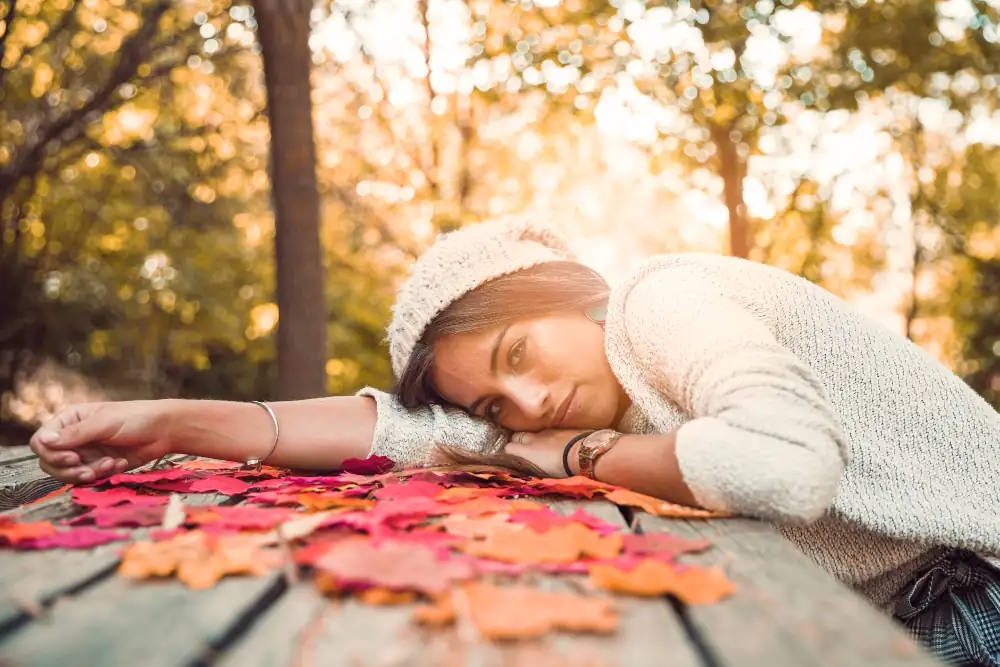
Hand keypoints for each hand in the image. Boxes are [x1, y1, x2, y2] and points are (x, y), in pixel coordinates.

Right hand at [29, 401, 174, 483]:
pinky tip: (119, 463)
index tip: (72, 458)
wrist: (164, 431)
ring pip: (68, 473)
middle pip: (49, 462)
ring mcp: (85, 452)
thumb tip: (43, 441)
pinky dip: (102, 474)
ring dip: (87, 473)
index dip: (51, 453)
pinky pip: (88, 477)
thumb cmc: (136, 418)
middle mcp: (73, 437)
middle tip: (88, 470)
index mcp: (69, 420)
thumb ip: (75, 434)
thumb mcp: (104, 423)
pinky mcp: (98, 465)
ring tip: (109, 464)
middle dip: (68, 469)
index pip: (42, 441)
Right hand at [505, 429, 590, 477]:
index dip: (510, 453)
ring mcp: (546, 431)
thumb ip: (530, 467)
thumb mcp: (543, 473)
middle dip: (518, 442)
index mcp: (527, 452)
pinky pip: (548, 431)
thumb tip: (524, 466)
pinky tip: (555, 443)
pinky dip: (548, 437)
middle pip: (517, 436)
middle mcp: (533, 439)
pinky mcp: (559, 428)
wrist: (583, 453)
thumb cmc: (563, 469)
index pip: (508, 448)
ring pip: (532, 433)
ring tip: (540, 448)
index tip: (513, 458)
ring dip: (533, 439)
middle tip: (524, 451)